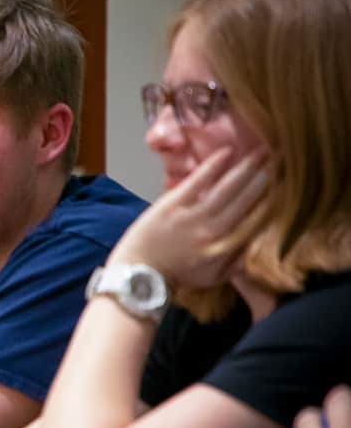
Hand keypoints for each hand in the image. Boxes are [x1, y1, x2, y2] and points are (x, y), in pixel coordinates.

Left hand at [108, 147, 269, 289]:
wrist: (140, 272)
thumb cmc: (177, 274)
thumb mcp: (214, 276)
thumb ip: (238, 261)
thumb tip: (260, 242)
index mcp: (226, 248)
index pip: (258, 220)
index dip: (275, 200)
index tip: (288, 183)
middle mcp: (214, 231)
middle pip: (248, 200)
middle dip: (267, 177)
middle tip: (282, 159)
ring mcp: (192, 216)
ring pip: (228, 188)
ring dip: (247, 168)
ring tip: (263, 151)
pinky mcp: (172, 205)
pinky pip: (198, 181)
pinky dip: (214, 166)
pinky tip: (228, 151)